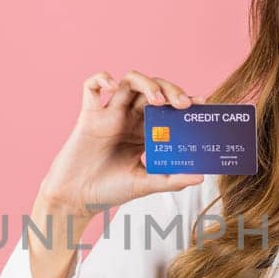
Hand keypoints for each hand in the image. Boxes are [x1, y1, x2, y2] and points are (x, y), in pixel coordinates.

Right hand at [35, 70, 204, 220]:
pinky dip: (100, 78)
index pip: (168, 107)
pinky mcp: (89, 116)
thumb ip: (172, 179)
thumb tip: (201, 176)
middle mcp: (129, 118)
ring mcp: (109, 114)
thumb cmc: (109, 190)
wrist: (77, 199)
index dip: (184, 100)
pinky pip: (90, 87)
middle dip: (170, 90)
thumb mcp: (146, 185)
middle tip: (183, 104)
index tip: (201, 103)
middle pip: (153, 90)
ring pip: (128, 82)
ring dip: (145, 83)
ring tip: (157, 100)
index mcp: (145, 132)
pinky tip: (111, 85)